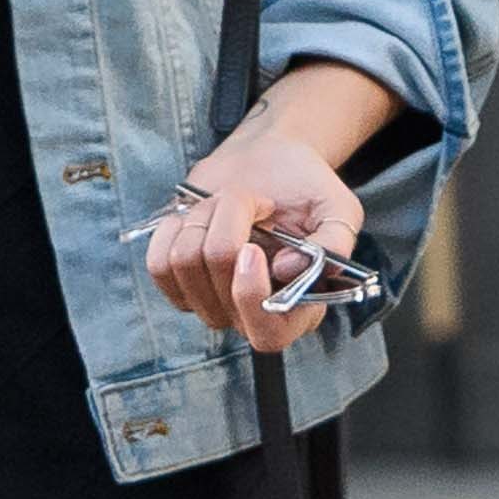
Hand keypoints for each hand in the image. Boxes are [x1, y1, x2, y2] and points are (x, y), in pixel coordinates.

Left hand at [144, 118, 364, 350]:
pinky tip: (199, 215)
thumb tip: (287, 270)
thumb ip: (333, 243)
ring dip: (206, 217)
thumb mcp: (338, 209)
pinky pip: (159, 265)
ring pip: (186, 265)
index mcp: (301, 309)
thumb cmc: (307, 189)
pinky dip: (175, 227)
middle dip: (231, 222)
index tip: (251, 249)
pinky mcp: (179, 284)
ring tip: (228, 202)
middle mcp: (253, 315)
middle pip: (219, 283)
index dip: (251, 297)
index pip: (268, 335)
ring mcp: (212, 303)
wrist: (269, 162)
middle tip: (255, 198)